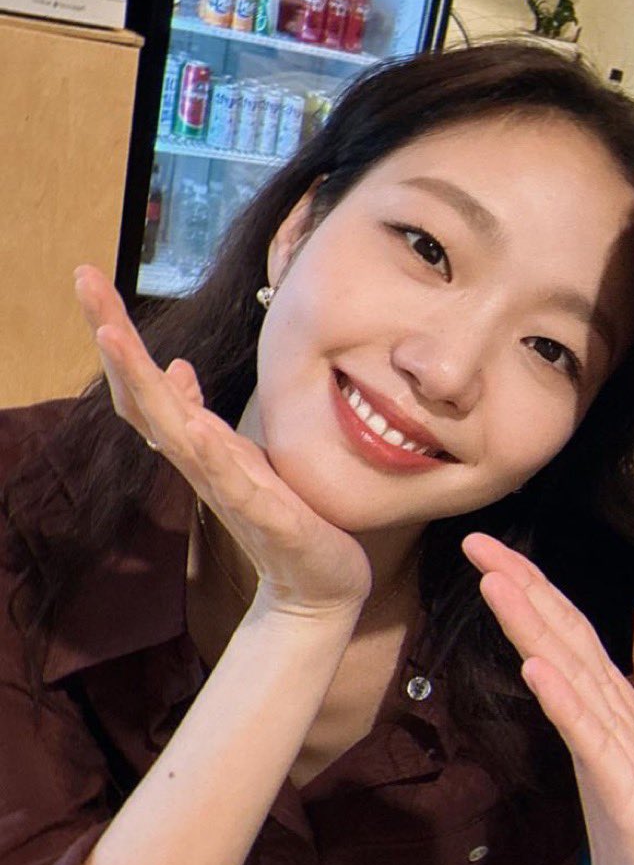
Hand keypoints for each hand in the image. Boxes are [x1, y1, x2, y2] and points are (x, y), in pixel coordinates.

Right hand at [74, 265, 371, 615]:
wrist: (317, 585)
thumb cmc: (285, 517)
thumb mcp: (243, 454)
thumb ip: (205, 416)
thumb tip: (176, 366)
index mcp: (198, 444)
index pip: (145, 384)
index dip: (116, 334)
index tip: (92, 279)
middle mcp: (201, 462)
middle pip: (143, 395)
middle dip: (114, 336)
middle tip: (84, 280)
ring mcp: (227, 488)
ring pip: (173, 431)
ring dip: (143, 385)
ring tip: (114, 338)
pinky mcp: (263, 516)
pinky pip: (229, 481)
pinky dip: (207, 453)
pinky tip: (193, 426)